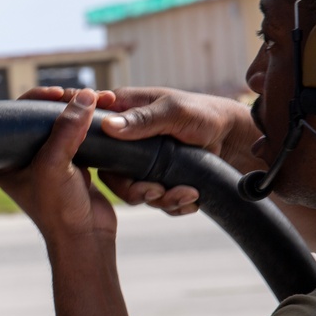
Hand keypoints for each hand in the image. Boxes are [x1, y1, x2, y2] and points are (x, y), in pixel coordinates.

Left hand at [0, 88, 117, 244]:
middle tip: (84, 95)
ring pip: (65, 126)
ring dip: (82, 112)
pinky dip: (92, 126)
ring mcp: (52, 163)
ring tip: (99, 102)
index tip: (59, 92)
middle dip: (66, 103)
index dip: (37, 100)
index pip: (18, 118)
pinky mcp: (75, 167)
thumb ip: (66, 130)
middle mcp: (28, 160)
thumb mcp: (56, 166)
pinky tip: (103, 117)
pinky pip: (82, 138)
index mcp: (9, 161)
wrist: (87, 239)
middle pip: (44, 118)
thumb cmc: (60, 212)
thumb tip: (83, 97)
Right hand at [98, 88, 258, 215]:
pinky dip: (174, 204)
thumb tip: (108, 127)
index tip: (95, 160)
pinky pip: (154, 200)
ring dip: (161, 199)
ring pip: (132, 191)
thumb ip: (142, 119)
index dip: (82, 142)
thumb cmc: (203, 113)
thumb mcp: (173, 111)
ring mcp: (140, 162)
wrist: (232, 139)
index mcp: (122, 112)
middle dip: (133, 190)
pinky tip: (192, 197)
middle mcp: (125, 139)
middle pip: (109, 173)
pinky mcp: (155, 179)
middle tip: (156, 192)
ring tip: (188, 194)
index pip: (88, 126)